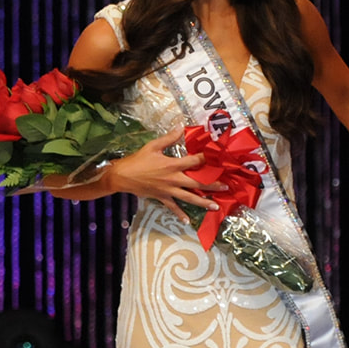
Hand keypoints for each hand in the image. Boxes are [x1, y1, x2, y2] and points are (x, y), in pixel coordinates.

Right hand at [106, 127, 227, 222]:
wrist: (122, 176)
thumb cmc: (138, 160)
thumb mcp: (153, 146)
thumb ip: (169, 138)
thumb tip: (181, 126)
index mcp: (172, 165)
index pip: (194, 162)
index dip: (207, 160)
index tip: (219, 160)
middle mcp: (174, 179)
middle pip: (197, 182)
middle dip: (212, 185)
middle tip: (226, 187)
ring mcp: (169, 190)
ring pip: (189, 197)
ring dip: (203, 202)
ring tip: (216, 206)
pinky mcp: (162, 197)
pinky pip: (173, 207)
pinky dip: (180, 214)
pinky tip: (187, 221)